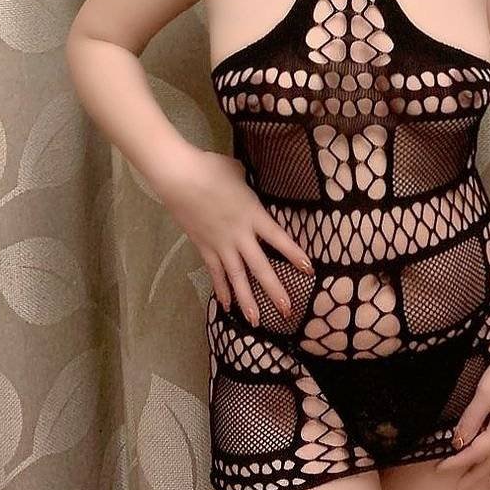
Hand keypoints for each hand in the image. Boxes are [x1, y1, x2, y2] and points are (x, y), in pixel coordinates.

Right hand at [159, 147, 314, 324]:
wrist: (180, 177)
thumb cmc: (210, 169)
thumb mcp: (237, 172)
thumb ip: (246, 183)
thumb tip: (243, 182)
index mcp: (253, 214)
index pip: (279, 238)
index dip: (294, 254)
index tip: (310, 270)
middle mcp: (240, 234)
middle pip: (260, 267)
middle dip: (275, 290)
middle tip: (287, 311)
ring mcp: (220, 244)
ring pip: (237, 277)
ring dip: (247, 300)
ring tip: (255, 321)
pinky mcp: (203, 247)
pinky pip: (215, 272)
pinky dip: (221, 289)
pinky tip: (226, 306)